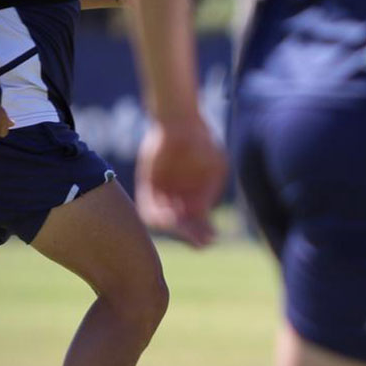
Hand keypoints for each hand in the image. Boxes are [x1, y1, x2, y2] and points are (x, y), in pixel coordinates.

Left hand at [135, 116, 227, 247]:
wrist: (179, 121)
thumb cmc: (203, 141)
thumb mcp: (216, 165)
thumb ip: (210, 189)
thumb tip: (204, 212)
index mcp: (198, 195)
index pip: (200, 221)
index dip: (204, 232)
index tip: (210, 239)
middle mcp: (180, 197)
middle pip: (183, 224)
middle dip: (191, 235)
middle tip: (198, 244)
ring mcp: (164, 192)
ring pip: (166, 218)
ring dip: (175, 227)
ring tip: (183, 229)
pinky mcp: (148, 184)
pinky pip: (149, 205)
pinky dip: (157, 214)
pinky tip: (167, 218)